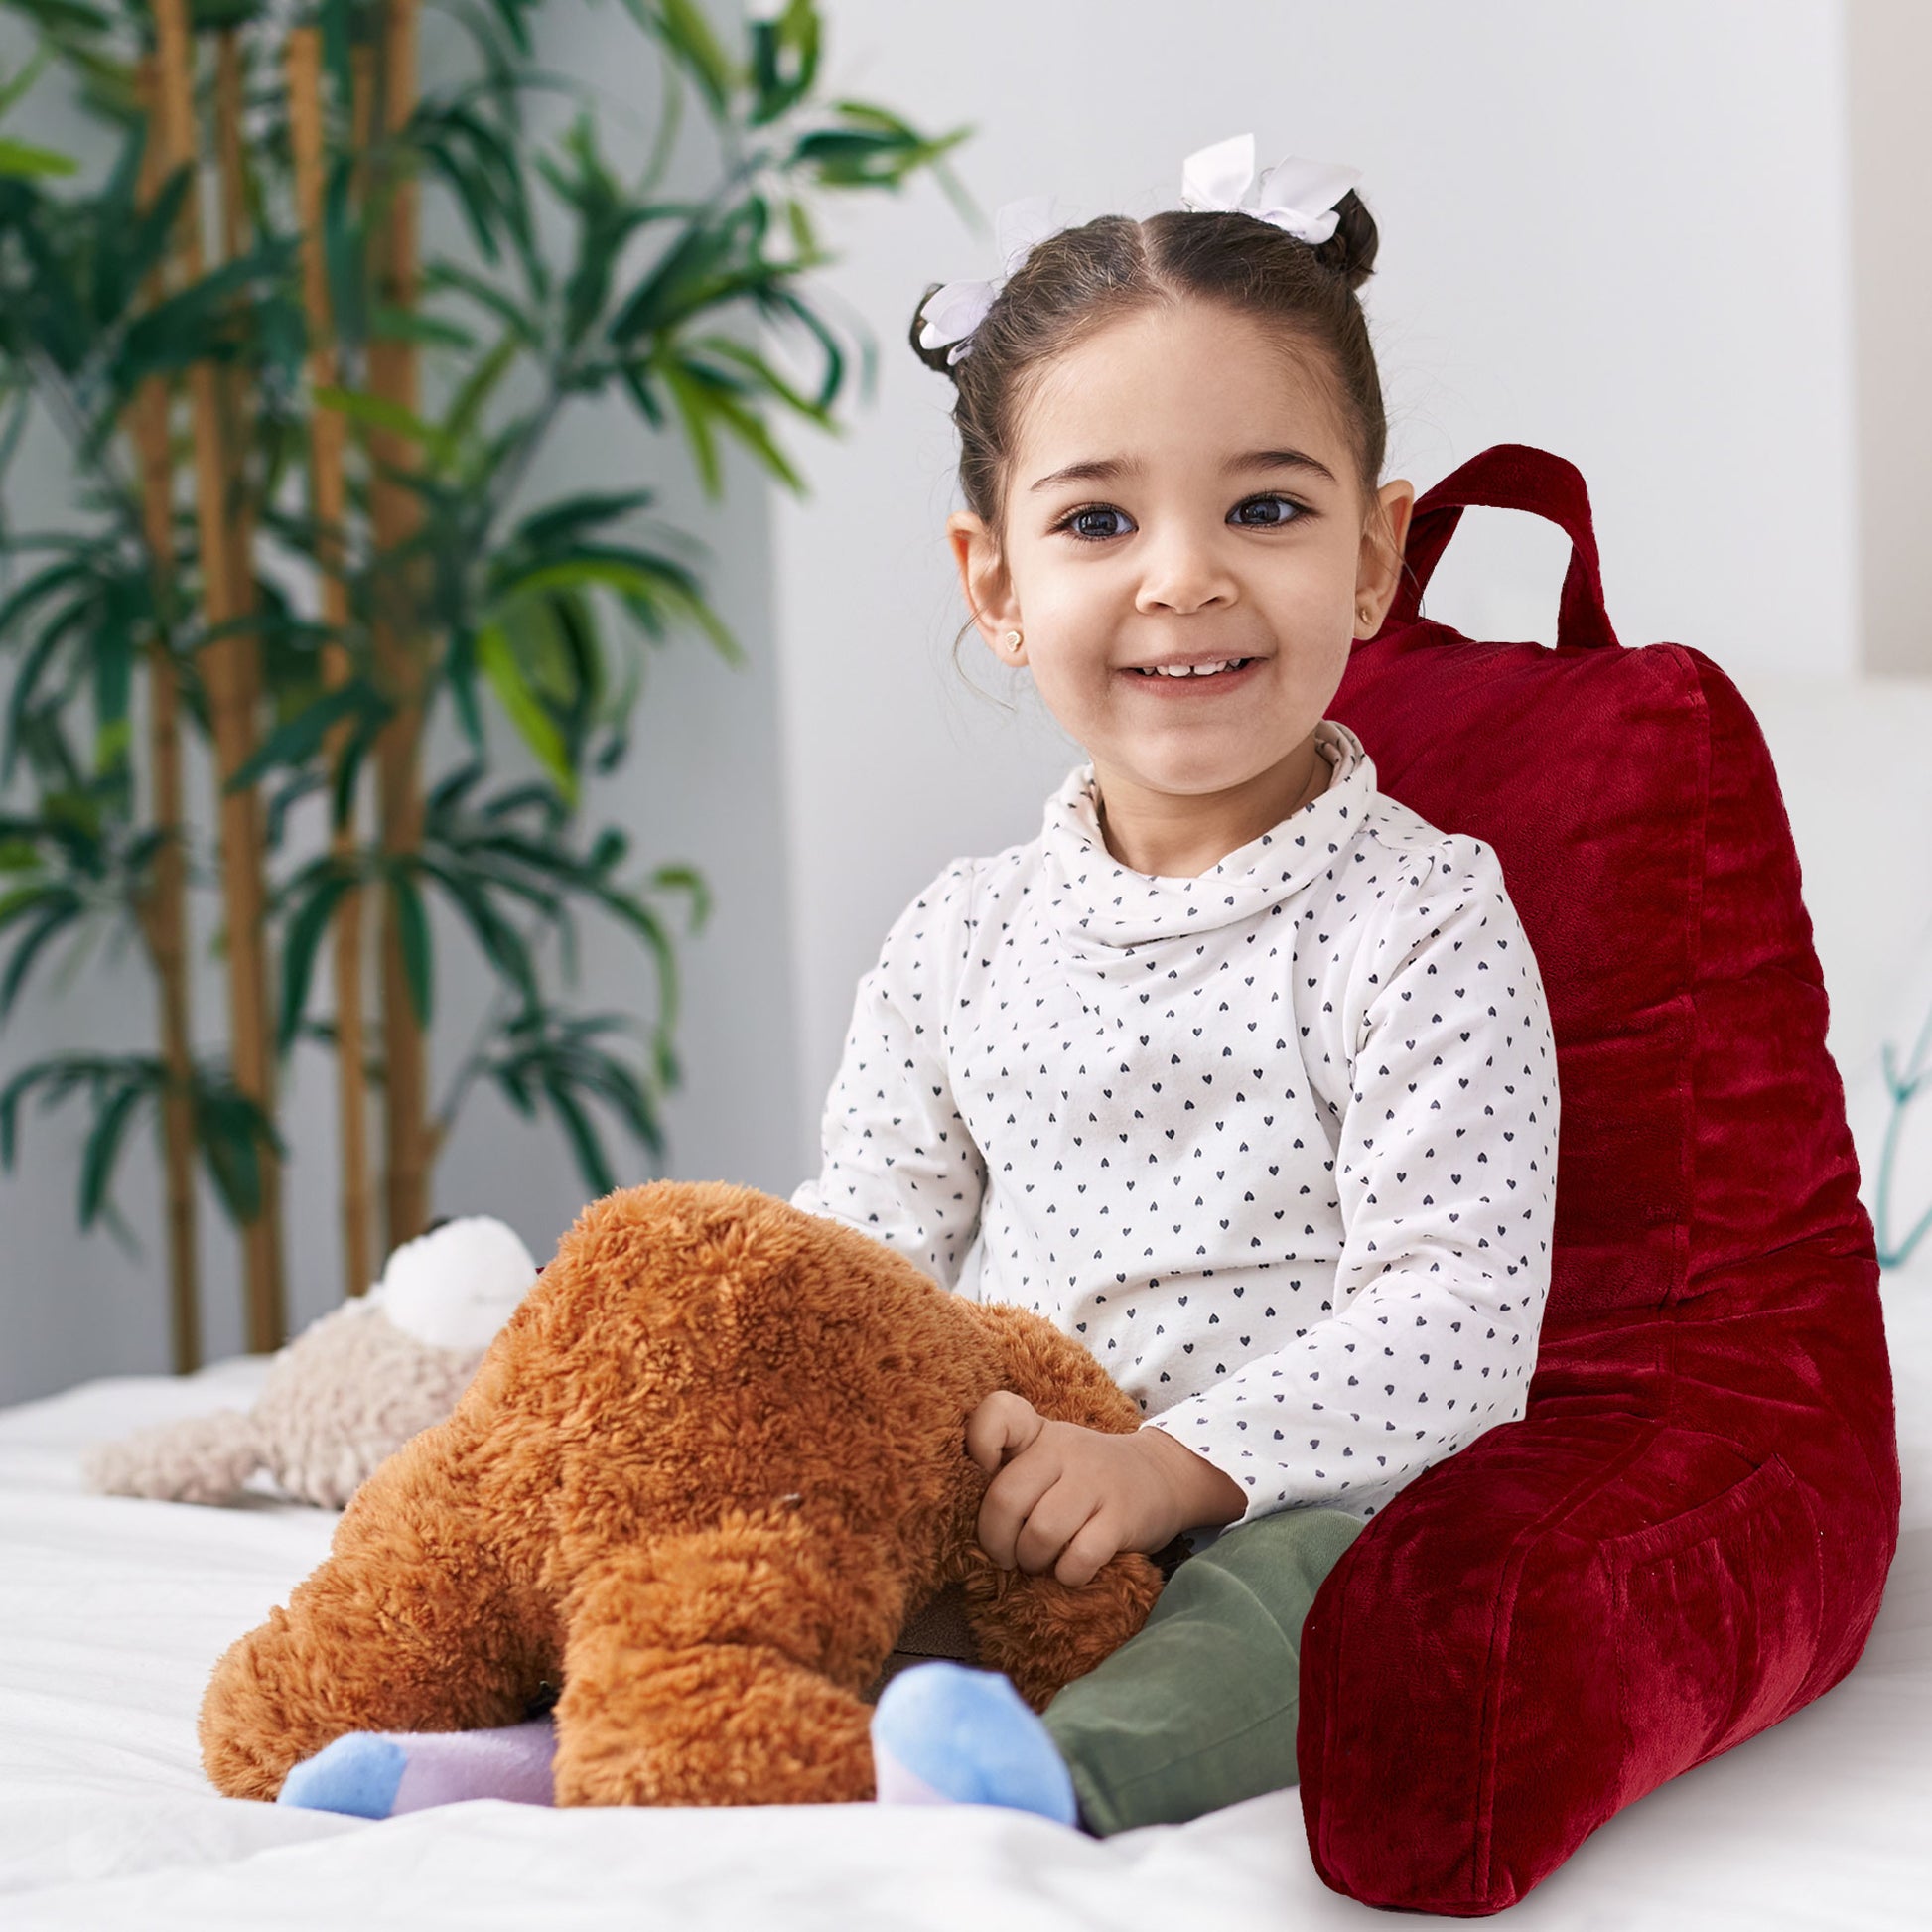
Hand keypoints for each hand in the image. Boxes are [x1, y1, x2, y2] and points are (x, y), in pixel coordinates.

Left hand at [965, 1391, 1244, 1587]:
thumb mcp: (1047, 1455)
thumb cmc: (1083, 1476)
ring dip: (1033, 1561)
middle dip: (997, 1542)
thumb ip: (1008, 1470)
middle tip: (1008, 1555)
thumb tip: (960, 1517)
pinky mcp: (1122, 1517)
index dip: (978, 1445)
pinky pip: (1079, 1556)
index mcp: (1037, 1432)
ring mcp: (1095, 1481)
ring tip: (1040, 1562)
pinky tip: (1071, 1570)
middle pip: (1006, 1499)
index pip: (998, 1413)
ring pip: (1040, 1532)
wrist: (1160, 1476)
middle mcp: (1064, 1449)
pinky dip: (1067, 1574)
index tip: (983, 1475)